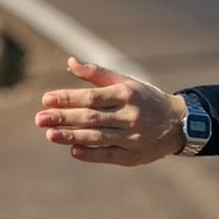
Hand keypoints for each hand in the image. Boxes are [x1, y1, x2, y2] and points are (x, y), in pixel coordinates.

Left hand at [35, 57, 185, 164]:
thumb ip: (97, 73)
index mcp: (127, 94)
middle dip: (64, 118)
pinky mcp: (133, 156)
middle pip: (92, 117)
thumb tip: (70, 61)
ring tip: (50, 135)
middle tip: (39, 119)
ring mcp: (132, 137)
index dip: (68, 98)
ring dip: (72, 136)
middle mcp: (130, 115)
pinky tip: (72, 150)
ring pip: (97, 137)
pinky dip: (90, 153)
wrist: (179, 123)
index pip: (92, 97)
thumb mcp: (126, 82)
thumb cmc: (145, 99)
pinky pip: (108, 155)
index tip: (46, 99)